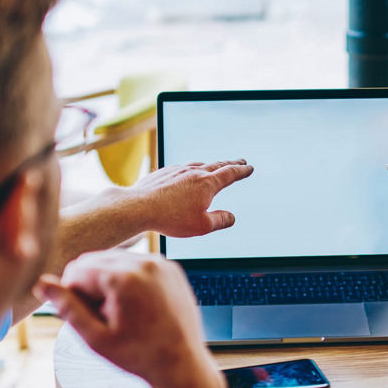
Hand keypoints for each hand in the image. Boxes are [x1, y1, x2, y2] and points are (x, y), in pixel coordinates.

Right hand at [36, 251, 221, 387]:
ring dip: (108, 282)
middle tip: (104, 318)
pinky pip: (136, 264)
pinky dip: (128, 279)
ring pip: (114, 260)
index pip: (76, 270)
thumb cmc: (138, 356)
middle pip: (94, 260)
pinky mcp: (171, 267)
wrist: (182, 364)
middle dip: (90, 286)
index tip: (87, 318)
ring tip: (121, 313)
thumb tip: (41, 283)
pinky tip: (137, 307)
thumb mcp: (96, 338)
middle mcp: (144, 262)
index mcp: (123, 278)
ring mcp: (161, 262)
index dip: (72, 295)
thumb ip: (67, 308)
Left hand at [133, 160, 253, 237]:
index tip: (249, 167)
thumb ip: (220, 220)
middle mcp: (194, 172)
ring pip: (198, 164)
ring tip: (214, 167)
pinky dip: (190, 169)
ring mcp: (177, 170)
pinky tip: (186, 174)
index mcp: (207, 183)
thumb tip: (232, 217)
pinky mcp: (163, 173)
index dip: (242, 171)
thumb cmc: (171, 218)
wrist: (139, 207)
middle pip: (216, 165)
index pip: (230, 174)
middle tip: (240, 161)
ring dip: (210, 165)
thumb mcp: (202, 226)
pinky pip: (181, 168)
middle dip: (230, 164)